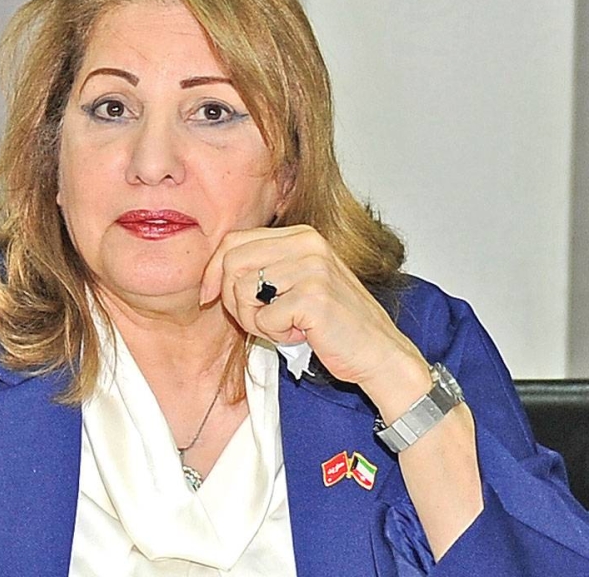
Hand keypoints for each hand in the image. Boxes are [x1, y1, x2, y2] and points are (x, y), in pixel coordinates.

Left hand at [200, 225, 426, 391]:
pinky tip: (302, 336)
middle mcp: (307, 244)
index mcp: (302, 235)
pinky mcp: (313, 297)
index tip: (209, 296)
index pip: (235, 240)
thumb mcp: (299, 283)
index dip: (213, 270)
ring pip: (243, 291)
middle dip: (233, 300)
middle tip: (259, 321)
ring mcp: (312, 268)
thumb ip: (265, 269)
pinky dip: (276, 336)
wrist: (380, 353)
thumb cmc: (336, 324)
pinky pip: (263, 319)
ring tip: (286, 328)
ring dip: (256, 321)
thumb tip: (212, 276)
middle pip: (232, 263)